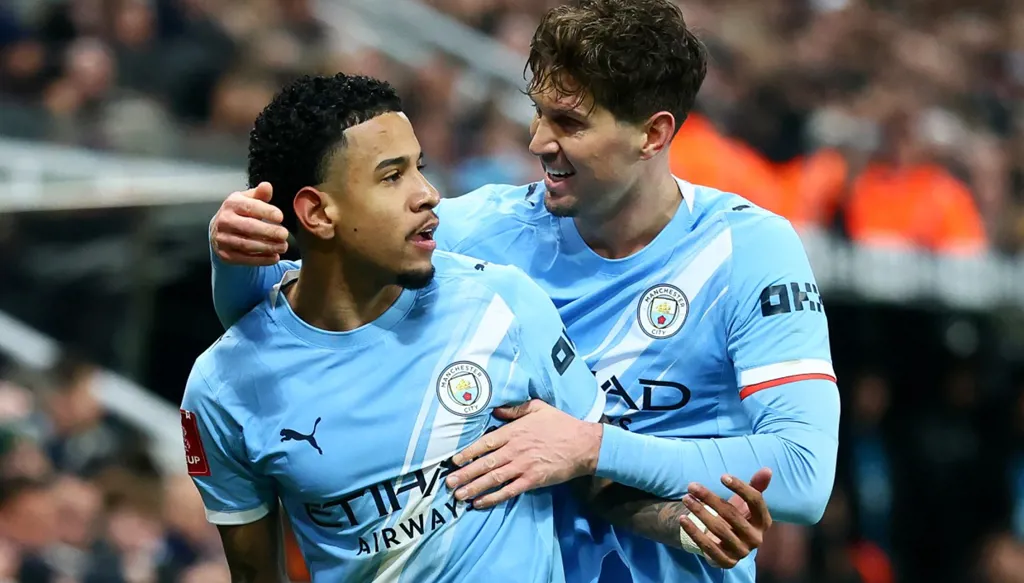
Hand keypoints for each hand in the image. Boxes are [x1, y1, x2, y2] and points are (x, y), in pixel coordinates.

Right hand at [211, 182, 290, 265]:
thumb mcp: (247, 200)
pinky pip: (245, 259)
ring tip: (283, 246)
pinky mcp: (225, 255)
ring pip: (247, 245)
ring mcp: (223, 239)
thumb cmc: (239, 213)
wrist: (219, 231)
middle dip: (269, 232)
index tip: (280, 217)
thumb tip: (267, 186)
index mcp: (231, 204)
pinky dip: (261, 260)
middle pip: (249, 227)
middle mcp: (224, 221)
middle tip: (285, 235)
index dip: (266, 212)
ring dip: (268, 247)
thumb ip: (259, 194)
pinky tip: (275, 257)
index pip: (250, 207)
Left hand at [445, 400, 602, 508]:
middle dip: (465, 474)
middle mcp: (515, 450)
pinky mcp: (532, 480)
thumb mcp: (538, 408)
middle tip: (448, 483)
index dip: (468, 453)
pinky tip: (480, 503)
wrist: (583, 444)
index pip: (485, 443)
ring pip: (493, 479)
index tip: (454, 461)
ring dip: (474, 488)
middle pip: (485, 463)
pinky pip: (509, 491)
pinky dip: (493, 498)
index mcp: (514, 431)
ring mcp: (523, 466)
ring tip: (459, 496)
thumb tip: (495, 409)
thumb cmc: (561, 424)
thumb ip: (515, 409)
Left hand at [680, 469, 772, 568]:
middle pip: (732, 514)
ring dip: (699, 512)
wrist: (726, 545)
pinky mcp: (726, 562)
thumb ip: (756, 486)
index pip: (755, 501)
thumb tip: (767, 470)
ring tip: (685, 498)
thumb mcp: (745, 502)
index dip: (740, 488)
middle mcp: (756, 538)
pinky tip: (683, 518)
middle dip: (710, 498)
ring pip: (719, 529)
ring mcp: (742, 551)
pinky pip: (708, 547)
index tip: (722, 477)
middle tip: (692, 486)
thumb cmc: (736, 517)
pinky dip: (694, 532)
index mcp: (764, 521)